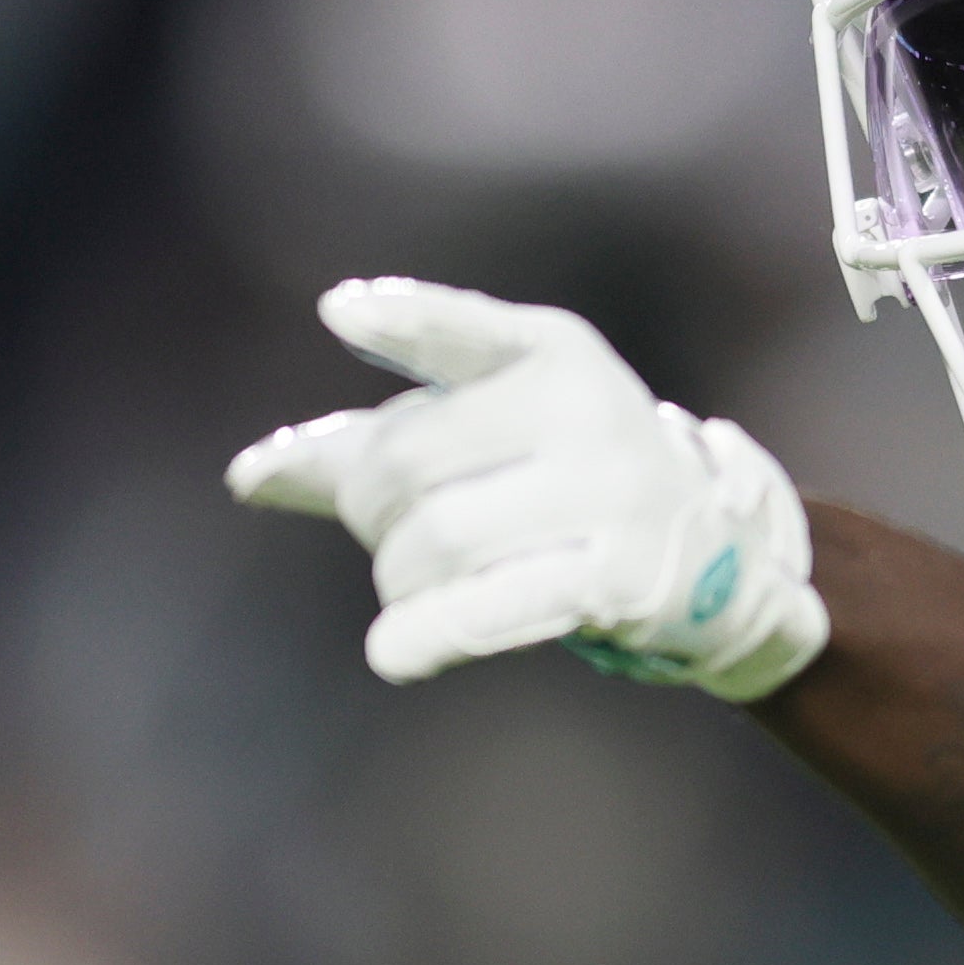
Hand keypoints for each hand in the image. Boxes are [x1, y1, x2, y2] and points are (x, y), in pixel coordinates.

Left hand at [225, 278, 831, 700]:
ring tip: (416, 590)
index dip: (405, 319)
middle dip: (371, 514)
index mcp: (551, 353)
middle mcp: (585, 409)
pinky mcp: (618, 576)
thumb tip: (247, 475)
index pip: (464, 331)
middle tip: (392, 537)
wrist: (716, 558)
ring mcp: (608, 493)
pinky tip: (393, 652)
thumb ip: (370, 446)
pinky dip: (428, 632)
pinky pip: (494, 606)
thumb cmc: (566, 487)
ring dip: (399, 581)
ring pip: (437, 543)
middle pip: (407, 467)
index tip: (341, 313)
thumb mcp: (486, 440)